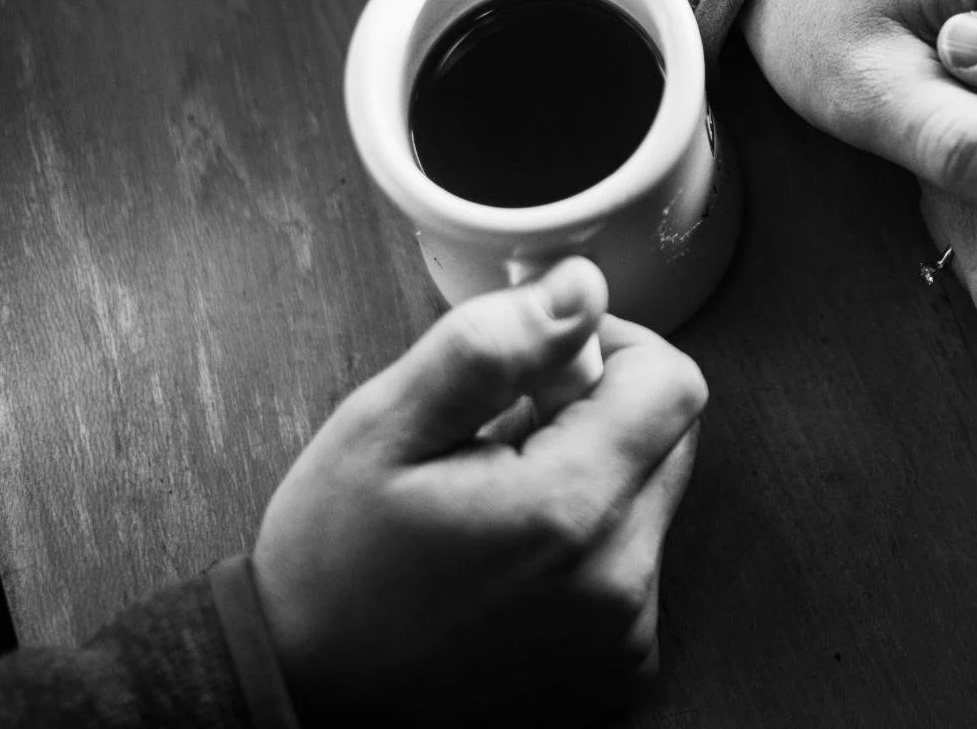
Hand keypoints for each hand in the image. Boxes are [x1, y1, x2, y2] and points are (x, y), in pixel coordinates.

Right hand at [252, 258, 706, 727]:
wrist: (302, 700)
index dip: (612, 350)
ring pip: (650, 502)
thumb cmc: (331, 567)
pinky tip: (509, 564)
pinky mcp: (619, 670)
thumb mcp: (384, 430)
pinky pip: (635, 569)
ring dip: (591, 481)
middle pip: (669, 440)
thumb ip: (492, 346)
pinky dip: (589, 549)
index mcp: (572, 511)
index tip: (544, 365)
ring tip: (493, 507)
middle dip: (598, 414)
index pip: (674, 383)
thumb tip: (582, 288)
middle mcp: (620, 582)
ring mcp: (624, 636)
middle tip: (501, 436)